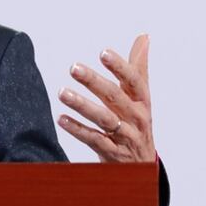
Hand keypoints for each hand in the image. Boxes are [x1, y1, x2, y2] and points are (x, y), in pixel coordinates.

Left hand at [56, 34, 156, 162]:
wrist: (143, 167)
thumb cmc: (138, 124)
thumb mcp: (141, 98)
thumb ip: (138, 68)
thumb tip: (144, 37)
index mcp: (142, 102)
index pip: (134, 81)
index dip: (120, 66)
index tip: (103, 52)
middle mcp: (137, 118)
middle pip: (115, 97)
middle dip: (94, 82)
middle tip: (73, 67)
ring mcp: (126, 137)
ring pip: (104, 119)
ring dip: (82, 105)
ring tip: (62, 93)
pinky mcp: (113, 153)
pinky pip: (94, 140)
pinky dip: (78, 129)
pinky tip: (62, 119)